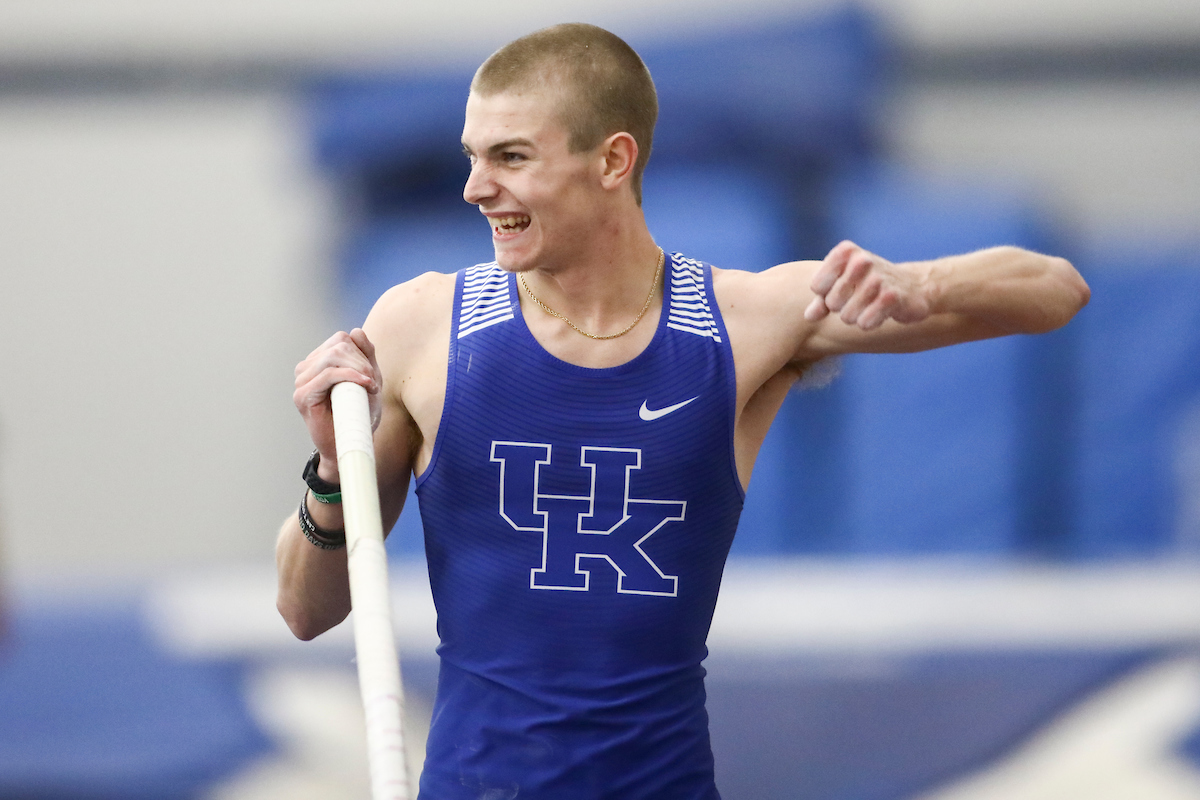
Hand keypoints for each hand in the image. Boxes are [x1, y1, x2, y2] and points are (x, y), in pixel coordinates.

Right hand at [292, 328, 381, 480]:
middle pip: (338, 344)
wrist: (349, 443)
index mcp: (318, 362)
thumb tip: (356, 331)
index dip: (361, 351)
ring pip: (333, 356)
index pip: (341, 339)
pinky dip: (350, 376)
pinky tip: (365, 385)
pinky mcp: (302, 396)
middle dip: (362, 360)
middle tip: (373, 381)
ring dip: (358, 369)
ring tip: (370, 386)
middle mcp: (306, 368)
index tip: (372, 373)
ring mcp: (301, 381)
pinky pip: (328, 374)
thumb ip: (365, 355)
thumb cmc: (358, 413)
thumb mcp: (368, 379)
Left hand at [804, 240, 931, 330]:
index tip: (842, 289)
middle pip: (832, 303)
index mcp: (845, 251)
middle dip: (842, 308)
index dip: (826, 295)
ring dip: (856, 317)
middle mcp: (861, 260)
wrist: (912, 287)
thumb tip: (808, 316)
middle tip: (859, 298)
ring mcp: (878, 278)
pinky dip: (869, 323)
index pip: (817, 286)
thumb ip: (821, 300)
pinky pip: (864, 323)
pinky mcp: (891, 297)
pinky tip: (881, 312)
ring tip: (870, 305)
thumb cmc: (868, 285)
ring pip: (847, 316)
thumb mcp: (842, 286)